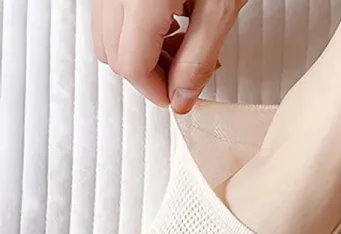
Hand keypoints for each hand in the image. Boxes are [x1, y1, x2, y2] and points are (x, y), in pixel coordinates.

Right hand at [92, 0, 242, 113]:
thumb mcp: (219, 10)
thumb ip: (198, 60)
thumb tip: (181, 100)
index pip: (132, 65)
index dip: (158, 90)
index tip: (181, 96)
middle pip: (113, 55)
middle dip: (149, 75)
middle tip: (185, 70)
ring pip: (105, 37)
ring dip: (140, 54)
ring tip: (181, 43)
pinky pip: (108, 15)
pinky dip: (133, 31)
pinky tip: (167, 21)